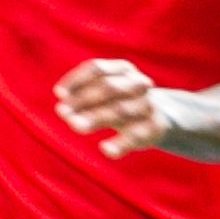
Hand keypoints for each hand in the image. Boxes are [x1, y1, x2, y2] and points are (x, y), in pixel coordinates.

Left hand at [55, 58, 169, 158]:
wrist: (161, 117)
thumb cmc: (121, 102)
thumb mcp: (105, 93)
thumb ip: (83, 96)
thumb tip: (61, 101)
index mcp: (124, 69)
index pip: (97, 69)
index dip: (76, 80)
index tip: (58, 93)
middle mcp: (138, 83)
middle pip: (108, 88)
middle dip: (83, 100)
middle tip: (62, 112)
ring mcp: (148, 105)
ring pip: (120, 110)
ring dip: (95, 117)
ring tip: (75, 125)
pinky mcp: (155, 127)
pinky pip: (136, 135)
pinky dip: (120, 143)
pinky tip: (105, 149)